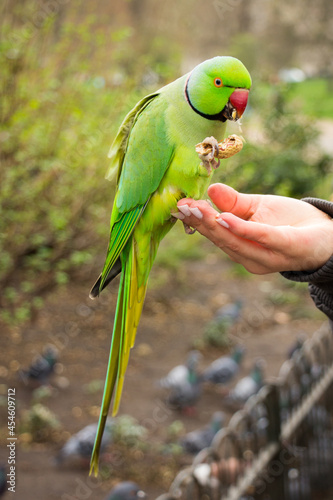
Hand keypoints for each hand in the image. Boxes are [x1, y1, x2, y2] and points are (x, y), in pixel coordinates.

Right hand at [176, 183, 332, 273]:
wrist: (327, 235)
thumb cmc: (290, 223)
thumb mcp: (257, 208)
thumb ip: (233, 203)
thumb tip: (211, 188)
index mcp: (241, 247)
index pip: (215, 233)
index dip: (197, 220)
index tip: (180, 205)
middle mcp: (250, 258)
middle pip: (221, 239)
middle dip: (201, 222)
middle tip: (183, 205)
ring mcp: (267, 257)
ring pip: (235, 241)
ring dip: (214, 225)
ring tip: (197, 209)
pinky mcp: (285, 249)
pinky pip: (260, 238)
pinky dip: (241, 229)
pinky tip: (224, 219)